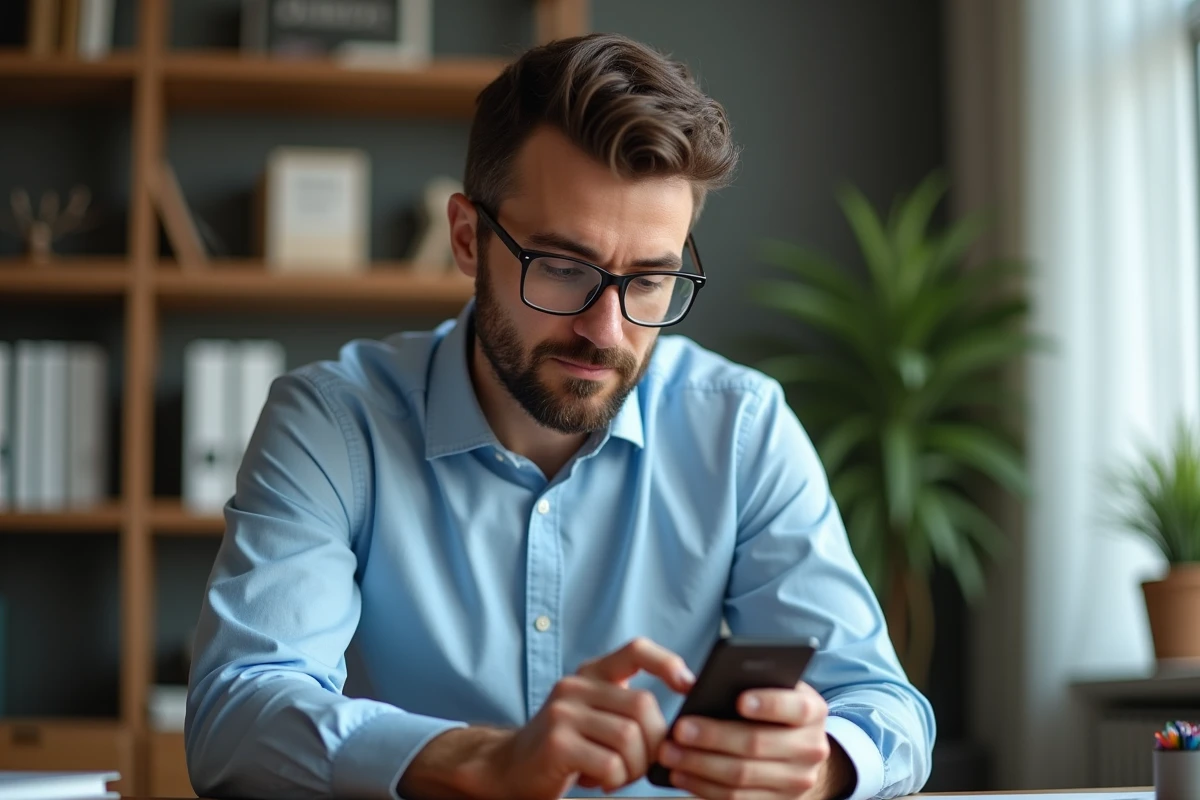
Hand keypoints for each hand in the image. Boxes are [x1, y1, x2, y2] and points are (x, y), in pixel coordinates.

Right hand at [455, 637, 693, 799]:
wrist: (509, 767)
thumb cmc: (566, 747)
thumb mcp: (594, 715)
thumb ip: (626, 708)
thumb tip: (680, 725)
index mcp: (591, 673)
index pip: (636, 650)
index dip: (666, 663)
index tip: (687, 686)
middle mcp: (576, 686)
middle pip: (643, 706)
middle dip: (654, 743)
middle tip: (641, 764)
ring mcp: (563, 712)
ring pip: (630, 737)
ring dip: (634, 767)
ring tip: (618, 775)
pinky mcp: (557, 743)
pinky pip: (610, 763)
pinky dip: (614, 780)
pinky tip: (599, 781)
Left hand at [656, 680, 853, 799]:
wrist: (799, 750)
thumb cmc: (774, 709)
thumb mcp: (772, 688)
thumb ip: (744, 682)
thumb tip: (692, 683)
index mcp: (813, 711)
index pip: (797, 707)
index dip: (769, 704)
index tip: (739, 700)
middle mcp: (812, 748)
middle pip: (758, 743)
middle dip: (713, 736)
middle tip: (679, 729)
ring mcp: (798, 781)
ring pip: (742, 775)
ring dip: (700, 765)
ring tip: (669, 753)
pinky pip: (736, 799)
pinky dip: (703, 787)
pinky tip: (681, 774)